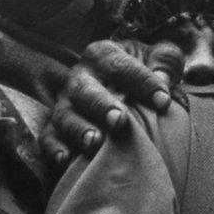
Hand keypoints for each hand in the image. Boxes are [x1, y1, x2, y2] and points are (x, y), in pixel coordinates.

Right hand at [40, 39, 183, 168]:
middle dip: (102, 105)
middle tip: (119, 121)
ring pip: (65, 115)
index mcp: (102, 54)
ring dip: (79, 129)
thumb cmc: (143, 73)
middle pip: (86, 90)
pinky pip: (49, 138)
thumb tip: (164, 78)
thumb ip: (165, 61)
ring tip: (95, 142)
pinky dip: (55, 148)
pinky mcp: (55, 127)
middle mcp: (80, 77)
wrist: (123, 88)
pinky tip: (66, 160)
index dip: (143, 82)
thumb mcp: (158, 57)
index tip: (164, 101)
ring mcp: (65, 103)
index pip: (121, 65)